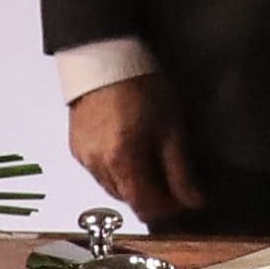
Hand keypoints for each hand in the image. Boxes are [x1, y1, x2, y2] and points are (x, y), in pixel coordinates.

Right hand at [68, 74, 202, 223]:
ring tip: (157, 167)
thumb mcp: (172, 129)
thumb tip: (193, 200)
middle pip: (128, 199)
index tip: (187, 199)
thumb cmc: (143, 88)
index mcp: (121, 162)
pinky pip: (99, 172)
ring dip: (136, 185)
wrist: (107, 60)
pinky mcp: (76, 147)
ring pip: (112, 188)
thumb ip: (181, 169)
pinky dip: (119, 172)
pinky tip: (135, 155)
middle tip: (177, 183)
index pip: (144, 206)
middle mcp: (96, 164)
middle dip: (153, 197)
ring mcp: (83, 157)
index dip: (169, 208)